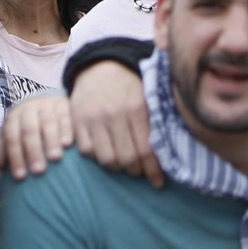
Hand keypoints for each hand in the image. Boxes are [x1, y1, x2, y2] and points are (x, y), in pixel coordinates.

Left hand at [0, 94, 74, 178]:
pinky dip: (67, 130)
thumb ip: (3, 148)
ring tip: (55, 158)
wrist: (44, 99)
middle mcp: (29, 109)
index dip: (15, 157)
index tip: (20, 177)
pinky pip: (66, 116)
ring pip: (48, 122)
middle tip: (38, 171)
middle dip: (33, 150)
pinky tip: (68, 144)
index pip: (12, 137)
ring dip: (51, 141)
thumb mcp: (12, 132)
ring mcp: (47, 105)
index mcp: (13, 117)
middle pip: (29, 130)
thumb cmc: (26, 125)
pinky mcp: (64, 104)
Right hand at [73, 62, 161, 187]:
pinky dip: (97, 157)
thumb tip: (169, 155)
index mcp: (137, 108)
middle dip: (136, 171)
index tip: (157, 183)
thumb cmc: (129, 85)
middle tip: (139, 171)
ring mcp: (94, 118)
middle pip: (127, 158)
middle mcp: (115, 114)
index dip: (153, 171)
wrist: (99, 65)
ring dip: (117, 167)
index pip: (146, 150)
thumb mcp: (147, 97)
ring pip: (107, 159)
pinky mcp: (78, 121)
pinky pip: (87, 152)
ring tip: (123, 164)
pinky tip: (105, 151)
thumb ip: (156, 122)